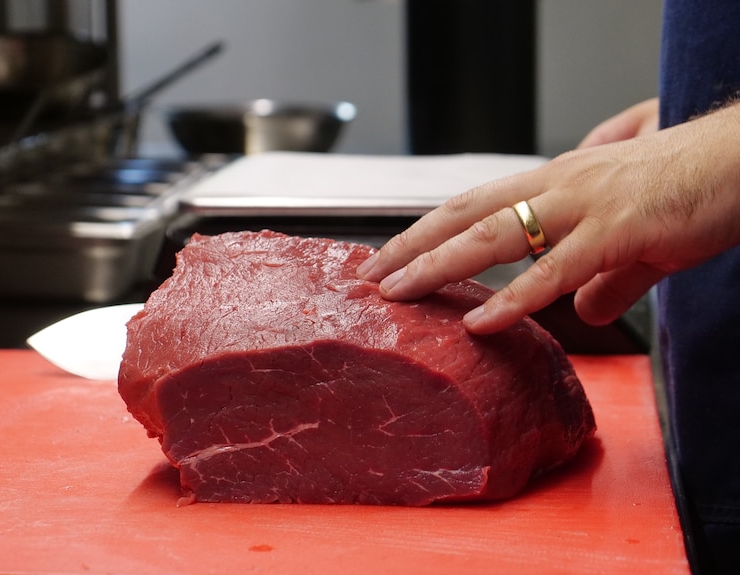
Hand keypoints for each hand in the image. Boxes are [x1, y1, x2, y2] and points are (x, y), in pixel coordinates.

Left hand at [356, 101, 739, 333]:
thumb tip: (583, 310)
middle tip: (369, 276)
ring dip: (440, 265)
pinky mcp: (620, 231)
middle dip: (412, 245)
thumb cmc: (691, 188)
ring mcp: (585, 206)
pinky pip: (556, 270)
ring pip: (495, 235)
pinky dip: (515, 299)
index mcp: (556, 184)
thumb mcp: (635, 241)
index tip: (390, 255)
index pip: (473, 204)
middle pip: (465, 214)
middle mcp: (558, 187)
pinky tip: (482, 323)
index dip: (427, 229)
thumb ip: (605, 279)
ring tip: (399, 293)